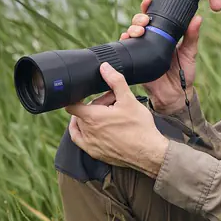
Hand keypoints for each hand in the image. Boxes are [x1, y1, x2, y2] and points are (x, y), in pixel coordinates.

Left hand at [64, 62, 169, 177]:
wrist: (149, 153)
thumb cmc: (139, 127)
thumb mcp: (128, 100)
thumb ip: (115, 81)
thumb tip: (105, 67)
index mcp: (92, 117)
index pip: (71, 105)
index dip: (76, 97)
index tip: (84, 94)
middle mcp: (87, 132)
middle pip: (82, 113)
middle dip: (95, 106)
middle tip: (112, 103)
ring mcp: (89, 144)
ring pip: (82, 126)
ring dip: (91, 119)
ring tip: (109, 115)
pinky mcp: (95, 153)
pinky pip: (81, 141)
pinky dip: (85, 132)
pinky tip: (96, 128)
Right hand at [120, 0, 202, 114]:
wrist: (175, 95)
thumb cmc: (184, 74)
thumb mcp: (190, 53)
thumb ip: (192, 36)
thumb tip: (198, 18)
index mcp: (162, 37)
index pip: (153, 19)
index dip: (148, 9)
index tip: (147, 1)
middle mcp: (149, 42)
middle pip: (139, 24)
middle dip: (138, 19)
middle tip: (144, 21)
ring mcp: (141, 51)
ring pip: (130, 34)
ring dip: (131, 29)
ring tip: (138, 31)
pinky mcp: (135, 61)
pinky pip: (126, 49)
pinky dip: (124, 41)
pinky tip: (126, 38)